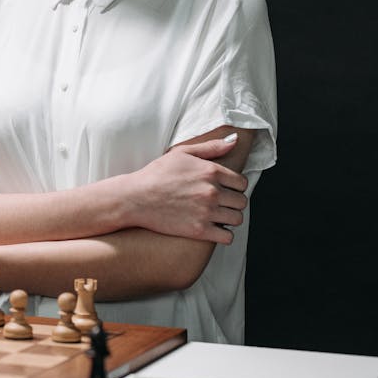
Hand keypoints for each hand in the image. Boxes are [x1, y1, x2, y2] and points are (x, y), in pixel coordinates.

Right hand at [129, 134, 249, 243]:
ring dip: (230, 218)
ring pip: (237, 219)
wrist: (135, 198)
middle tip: (221, 203)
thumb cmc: (156, 174)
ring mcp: (206, 212)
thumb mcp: (182, 153)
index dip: (235, 187)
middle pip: (242, 201)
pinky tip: (214, 229)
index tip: (225, 190)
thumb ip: (211, 147)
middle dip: (233, 202)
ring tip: (217, 216)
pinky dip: (224, 235)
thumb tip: (234, 140)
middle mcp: (212, 191)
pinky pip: (228, 237)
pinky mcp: (199, 230)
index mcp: (210, 171)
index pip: (241, 183)